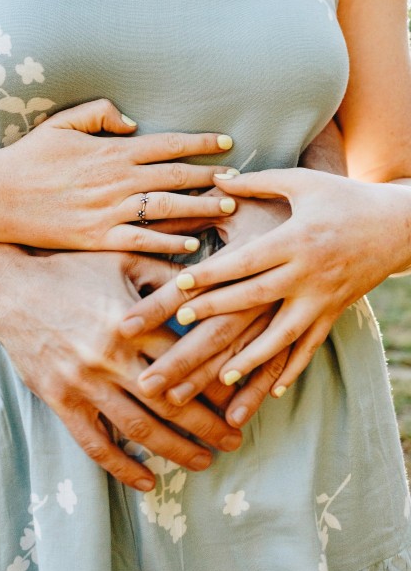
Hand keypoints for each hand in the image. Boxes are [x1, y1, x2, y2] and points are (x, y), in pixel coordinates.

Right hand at [0, 99, 235, 252]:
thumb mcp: (62, 123)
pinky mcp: (99, 238)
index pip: (168, 144)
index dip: (201, 143)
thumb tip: (133, 123)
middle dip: (212, 177)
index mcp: (113, 150)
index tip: (226, 144)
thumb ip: (100, 114)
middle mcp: (118, 179)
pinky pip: (143, 240)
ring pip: (168, 208)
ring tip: (228, 208)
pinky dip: (169, 242)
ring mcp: (110, 210)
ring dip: (201, 207)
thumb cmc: (29, 158)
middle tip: (240, 181)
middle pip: (177, 176)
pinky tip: (192, 245)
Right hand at [0, 247, 241, 490]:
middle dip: (208, 427)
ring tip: (204, 461)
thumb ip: (165, 273)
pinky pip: (94, 443)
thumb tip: (208, 279)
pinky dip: (121, 467)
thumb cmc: (71, 270)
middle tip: (235, 442)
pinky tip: (147, 481)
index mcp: (132, 323)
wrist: (10, 290)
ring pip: (139, 428)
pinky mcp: (61, 401)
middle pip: (170, 402)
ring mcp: (84, 383)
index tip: (241, 400)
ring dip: (175, 450)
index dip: (217, 384)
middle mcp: (111, 357)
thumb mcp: (121, 259)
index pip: (186, 360)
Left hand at [129, 168, 410, 400]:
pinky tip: (275, 391)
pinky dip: (294, 369)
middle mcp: (308, 273)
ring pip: (283, 334)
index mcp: (296, 239)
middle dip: (217, 311)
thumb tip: (218, 179)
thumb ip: (259, 182)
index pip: (246, 261)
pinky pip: (312, 345)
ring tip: (223, 376)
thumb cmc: (345, 198)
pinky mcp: (335, 312)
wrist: (398, 225)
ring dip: (253, 358)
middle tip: (183, 321)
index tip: (181, 284)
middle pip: (255, 297)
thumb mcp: (304, 182)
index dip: (212, 273)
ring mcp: (323, 297)